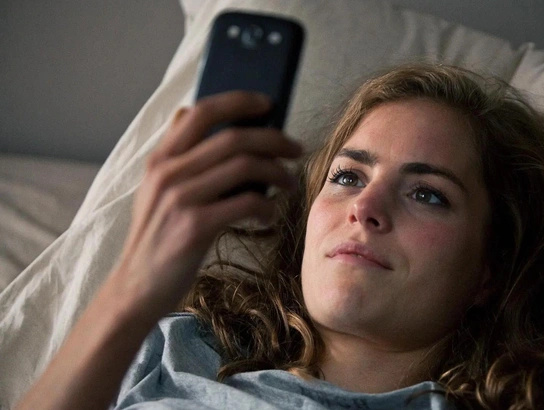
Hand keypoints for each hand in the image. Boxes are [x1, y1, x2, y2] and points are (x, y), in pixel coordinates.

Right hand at [113, 91, 301, 312]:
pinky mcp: (195, 227)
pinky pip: (246, 203)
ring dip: (278, 172)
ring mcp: (180, 199)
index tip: (268, 103)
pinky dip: (267, 205)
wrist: (136, 288)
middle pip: (234, 138)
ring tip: (290, 183)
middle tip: (296, 149)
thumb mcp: (154, 189)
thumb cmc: (158, 238)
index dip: (239, 101)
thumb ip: (173, 153)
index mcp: (159, 160)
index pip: (201, 112)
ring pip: (245, 166)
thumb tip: (187, 111)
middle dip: (274, 139)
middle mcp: (167, 173)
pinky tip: (270, 213)